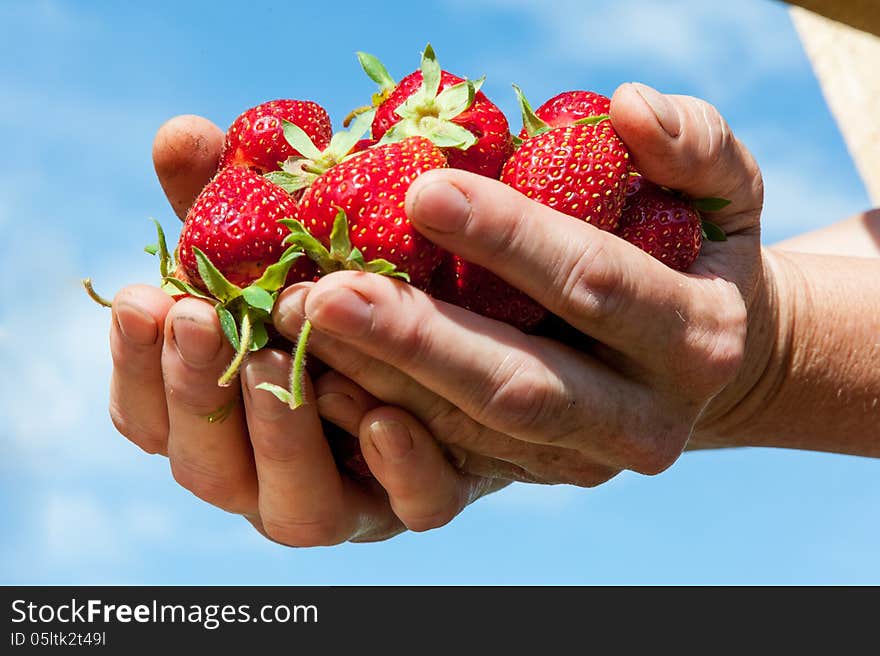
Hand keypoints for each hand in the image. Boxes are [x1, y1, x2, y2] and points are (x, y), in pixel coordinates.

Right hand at [106, 116, 501, 545]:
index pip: (151, 420)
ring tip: (274, 360)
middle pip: (209, 473)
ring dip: (277, 435)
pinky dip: (397, 468)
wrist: (470, 323)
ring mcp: (354, 498)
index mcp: (227, 419)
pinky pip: (413, 507)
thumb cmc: (347, 285)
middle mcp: (276, 472)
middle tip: (201, 319)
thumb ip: (232, 201)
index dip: (137, 369)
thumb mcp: (288, 243)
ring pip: (296, 513)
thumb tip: (183, 134)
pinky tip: (387, 415)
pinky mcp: (428, 495)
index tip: (144, 299)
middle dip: (196, 395)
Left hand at [269, 83, 767, 483]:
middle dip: (417, 340)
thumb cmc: (705, 254)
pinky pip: (455, 458)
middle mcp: (644, 421)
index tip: (420, 189)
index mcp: (696, 337)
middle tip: (323, 291)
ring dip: (381, 381)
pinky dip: (384, 419)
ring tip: (296, 325)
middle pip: (519, 384)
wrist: (716, 361)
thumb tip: (630, 105)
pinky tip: (322, 375)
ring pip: (475, 430)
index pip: (593, 282)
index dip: (509, 239)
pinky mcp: (539, 475)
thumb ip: (695, 142)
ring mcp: (584, 462)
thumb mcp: (726, 189)